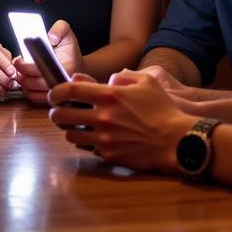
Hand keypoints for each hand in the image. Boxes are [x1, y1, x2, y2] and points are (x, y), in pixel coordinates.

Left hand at [15, 21, 81, 103]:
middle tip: (17, 65)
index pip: (42, 71)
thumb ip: (59, 28)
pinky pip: (35, 99)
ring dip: (23, 84)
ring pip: (33, 94)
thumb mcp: (67, 32)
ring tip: (20, 72)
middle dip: (21, 75)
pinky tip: (26, 80)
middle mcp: (62, 83)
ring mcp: (57, 93)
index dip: (26, 67)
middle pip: (34, 85)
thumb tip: (50, 38)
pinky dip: (27, 91)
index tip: (19, 59)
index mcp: (67, 67)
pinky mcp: (51, 98)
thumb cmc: (70, 49)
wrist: (77, 65)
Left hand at [48, 70, 193, 172]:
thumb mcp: (146, 82)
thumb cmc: (163, 109)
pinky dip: (87, 143)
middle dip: (56, 113)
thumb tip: (107, 80)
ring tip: (75, 126)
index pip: (69, 90)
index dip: (56, 91)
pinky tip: (93, 138)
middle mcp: (103, 117)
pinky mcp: (109, 155)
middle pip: (62, 115)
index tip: (54, 94)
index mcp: (110, 95)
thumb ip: (123, 77)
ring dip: (69, 129)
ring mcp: (104, 138)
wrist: (176, 140)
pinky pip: (88, 148)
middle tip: (59, 112)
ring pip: (71, 135)